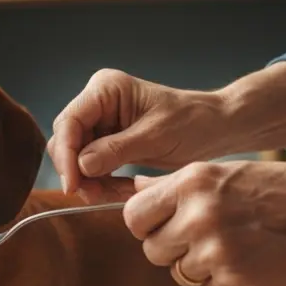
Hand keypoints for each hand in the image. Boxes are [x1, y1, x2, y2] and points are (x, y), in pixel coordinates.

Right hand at [48, 63, 285, 203]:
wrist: (219, 128)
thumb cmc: (194, 122)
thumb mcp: (156, 137)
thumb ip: (116, 150)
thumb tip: (81, 165)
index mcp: (106, 89)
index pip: (70, 121)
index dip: (66, 153)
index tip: (73, 183)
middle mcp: (98, 102)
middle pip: (68, 138)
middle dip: (75, 168)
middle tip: (89, 195)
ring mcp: (102, 121)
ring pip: (77, 155)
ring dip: (88, 179)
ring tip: (106, 196)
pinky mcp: (109, 140)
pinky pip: (93, 164)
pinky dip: (101, 181)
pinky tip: (118, 192)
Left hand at [122, 161, 285, 285]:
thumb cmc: (276, 190)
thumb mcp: (220, 172)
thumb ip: (172, 184)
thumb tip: (133, 187)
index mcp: (190, 184)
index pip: (134, 216)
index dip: (145, 225)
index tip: (161, 227)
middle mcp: (197, 216)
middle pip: (152, 250)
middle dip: (172, 248)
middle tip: (204, 238)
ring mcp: (216, 251)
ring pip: (178, 273)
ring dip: (200, 266)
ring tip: (233, 247)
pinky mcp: (235, 281)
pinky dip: (225, 282)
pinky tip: (248, 262)